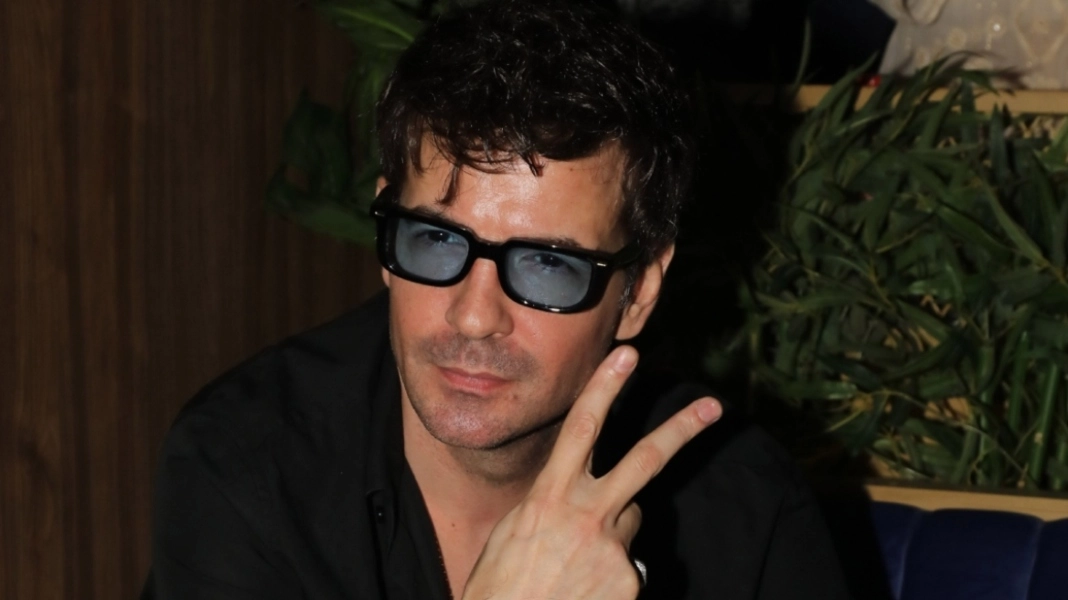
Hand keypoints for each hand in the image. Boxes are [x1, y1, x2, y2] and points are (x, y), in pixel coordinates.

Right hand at [461, 345, 721, 598]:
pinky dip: (612, 577)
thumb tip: (584, 500)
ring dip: (612, 532)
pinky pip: (630, 567)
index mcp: (549, 497)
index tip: (627, 355)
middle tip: (713, 406)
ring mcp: (611, 550)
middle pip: (644, 461)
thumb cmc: (500, 588)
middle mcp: (586, 516)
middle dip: (681, 430)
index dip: (605, 388)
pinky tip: (583, 594)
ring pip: (631, 519)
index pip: (582, 429)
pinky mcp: (629, 582)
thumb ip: (552, 506)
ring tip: (574, 567)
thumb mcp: (514, 532)